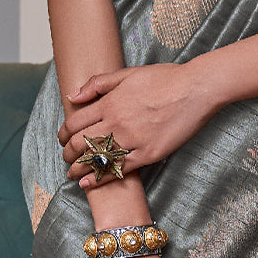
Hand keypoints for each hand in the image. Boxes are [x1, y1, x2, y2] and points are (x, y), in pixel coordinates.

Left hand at [59, 64, 216, 185]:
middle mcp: (116, 122)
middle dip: (68, 154)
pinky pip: (118, 170)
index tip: (62, 140)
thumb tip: (73, 95)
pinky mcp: (148, 154)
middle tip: (66, 159)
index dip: (63, 134)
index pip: (74, 122)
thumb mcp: (129, 74)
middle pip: (80, 143)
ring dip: (79, 169)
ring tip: (72, 174)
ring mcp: (132, 139)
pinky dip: (100, 178)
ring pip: (95, 159)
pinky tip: (88, 183)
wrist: (196, 89)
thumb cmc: (166, 78)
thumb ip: (98, 83)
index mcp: (110, 102)